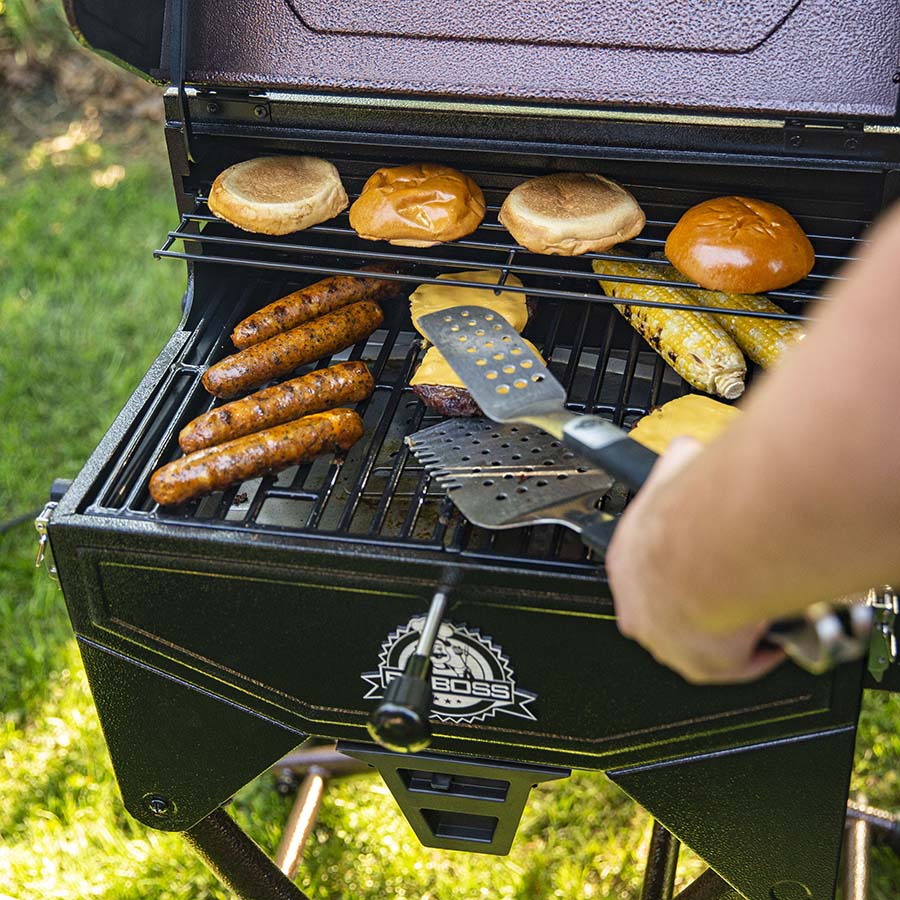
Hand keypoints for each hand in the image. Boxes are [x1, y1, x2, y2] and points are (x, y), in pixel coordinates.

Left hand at [605, 437, 785, 683]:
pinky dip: (760, 649)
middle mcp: (638, 609)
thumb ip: (679, 463)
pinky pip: (736, 664)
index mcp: (627, 564)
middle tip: (739, 580)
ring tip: (760, 601)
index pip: (649, 570)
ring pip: (704, 637)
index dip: (682, 563)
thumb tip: (687, 449)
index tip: (708, 557)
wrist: (704, 557)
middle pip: (674, 608)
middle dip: (706, 596)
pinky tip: (775, 630)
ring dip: (731, 623)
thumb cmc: (687, 518)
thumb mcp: (676, 469)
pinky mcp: (701, 666)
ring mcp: (666, 642)